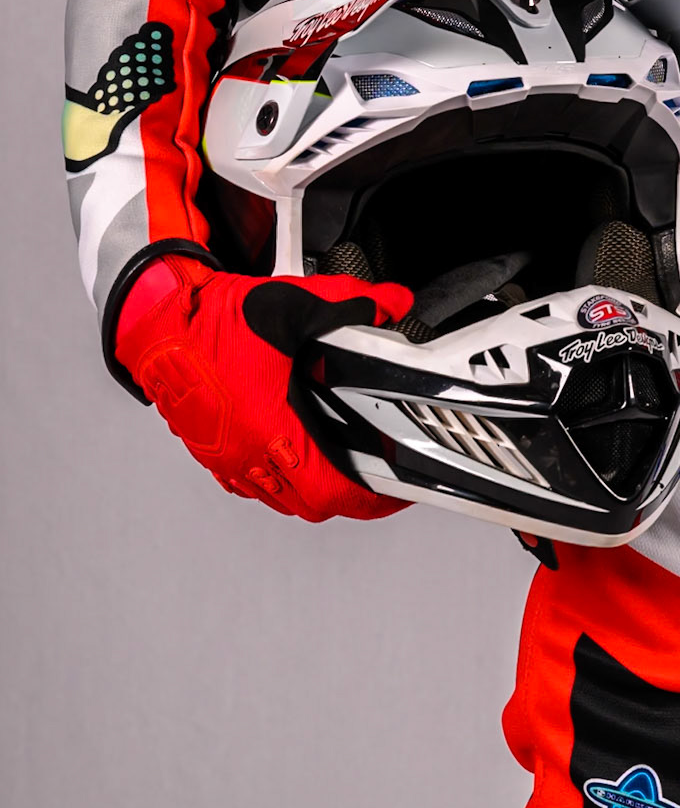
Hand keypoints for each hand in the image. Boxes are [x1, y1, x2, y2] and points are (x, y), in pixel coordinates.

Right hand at [115, 255, 413, 521]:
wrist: (159, 323)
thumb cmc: (213, 322)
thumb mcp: (295, 303)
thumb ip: (350, 303)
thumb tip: (390, 302)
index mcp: (271, 429)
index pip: (332, 491)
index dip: (371, 499)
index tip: (393, 492)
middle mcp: (247, 453)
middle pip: (310, 504)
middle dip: (348, 497)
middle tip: (375, 479)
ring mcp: (226, 456)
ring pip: (279, 498)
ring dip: (312, 490)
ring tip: (340, 468)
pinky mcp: (211, 449)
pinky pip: (251, 483)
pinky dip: (277, 479)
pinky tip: (290, 452)